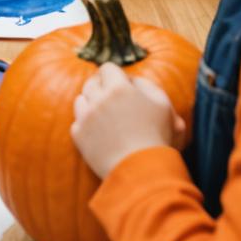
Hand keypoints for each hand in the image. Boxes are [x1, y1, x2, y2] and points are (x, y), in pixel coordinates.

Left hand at [70, 63, 185, 180]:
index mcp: (118, 87)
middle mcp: (98, 98)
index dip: (115, 76)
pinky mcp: (78, 135)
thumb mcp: (162, 105)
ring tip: (106, 118)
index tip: (121, 86)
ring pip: (81, 100)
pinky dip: (86, 126)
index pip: (107, 68)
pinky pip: (78, 122)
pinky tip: (100, 134)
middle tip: (113, 102)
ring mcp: (85, 117)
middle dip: (101, 89)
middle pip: (91, 83)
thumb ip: (146, 85)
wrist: (142, 172)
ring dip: (91, 105)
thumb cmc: (157, 137)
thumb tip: (131, 79)